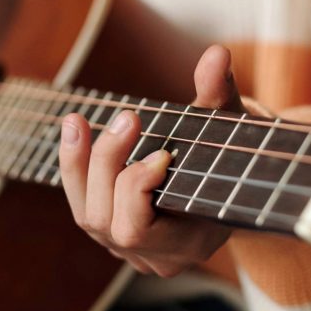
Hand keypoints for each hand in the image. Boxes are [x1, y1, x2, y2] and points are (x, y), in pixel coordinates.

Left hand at [58, 45, 238, 276]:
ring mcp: (131, 251)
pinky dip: (76, 168)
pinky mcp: (114, 234)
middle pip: (106, 221)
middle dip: (108, 165)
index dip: (135, 188)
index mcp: (190, 244)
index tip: (162, 152)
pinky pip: (84, 205)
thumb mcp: (229, 122)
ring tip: (77, 120)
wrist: (235, 184)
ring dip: (79, 165)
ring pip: (86, 216)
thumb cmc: (232, 151)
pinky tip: (75, 129)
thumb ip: (220, 93)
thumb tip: (217, 54)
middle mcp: (156, 257)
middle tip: (129, 118)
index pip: (138, 230)